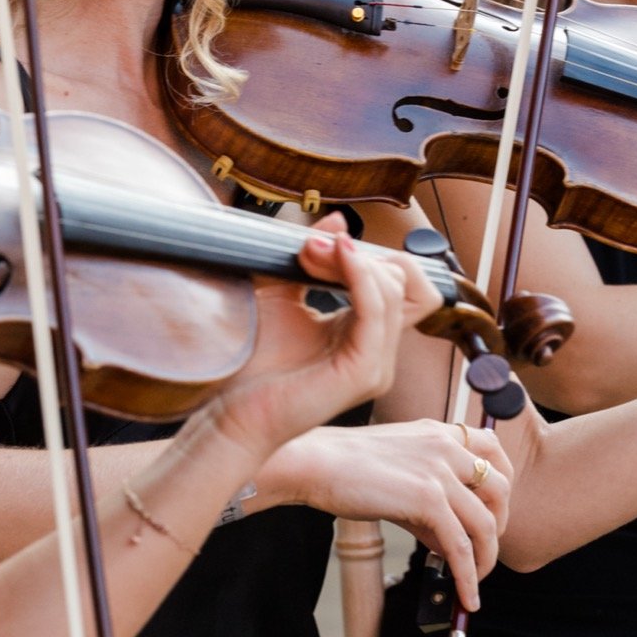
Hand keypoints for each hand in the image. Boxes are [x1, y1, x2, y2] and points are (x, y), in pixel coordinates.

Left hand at [215, 217, 439, 460]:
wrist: (231, 414)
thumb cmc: (253, 366)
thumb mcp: (283, 297)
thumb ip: (312, 262)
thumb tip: (336, 222)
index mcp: (366, 338)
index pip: (400, 283)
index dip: (365, 253)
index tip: (314, 244)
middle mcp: (379, 353)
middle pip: (405, 281)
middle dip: (360, 252)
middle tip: (310, 247)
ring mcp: (376, 366)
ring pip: (394, 290)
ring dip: (352, 260)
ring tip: (310, 253)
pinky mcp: (363, 373)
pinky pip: (377, 311)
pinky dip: (358, 276)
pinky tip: (335, 257)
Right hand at [290, 419, 511, 610]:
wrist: (313, 462)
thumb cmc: (344, 468)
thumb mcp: (398, 475)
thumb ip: (428, 504)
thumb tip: (450, 546)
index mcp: (439, 432)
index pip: (492, 449)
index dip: (502, 484)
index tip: (494, 511)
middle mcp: (446, 446)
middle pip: (500, 489)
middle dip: (499, 525)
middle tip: (484, 549)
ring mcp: (440, 472)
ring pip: (485, 524)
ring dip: (485, 559)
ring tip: (474, 581)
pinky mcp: (428, 499)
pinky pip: (461, 546)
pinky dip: (468, 575)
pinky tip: (466, 594)